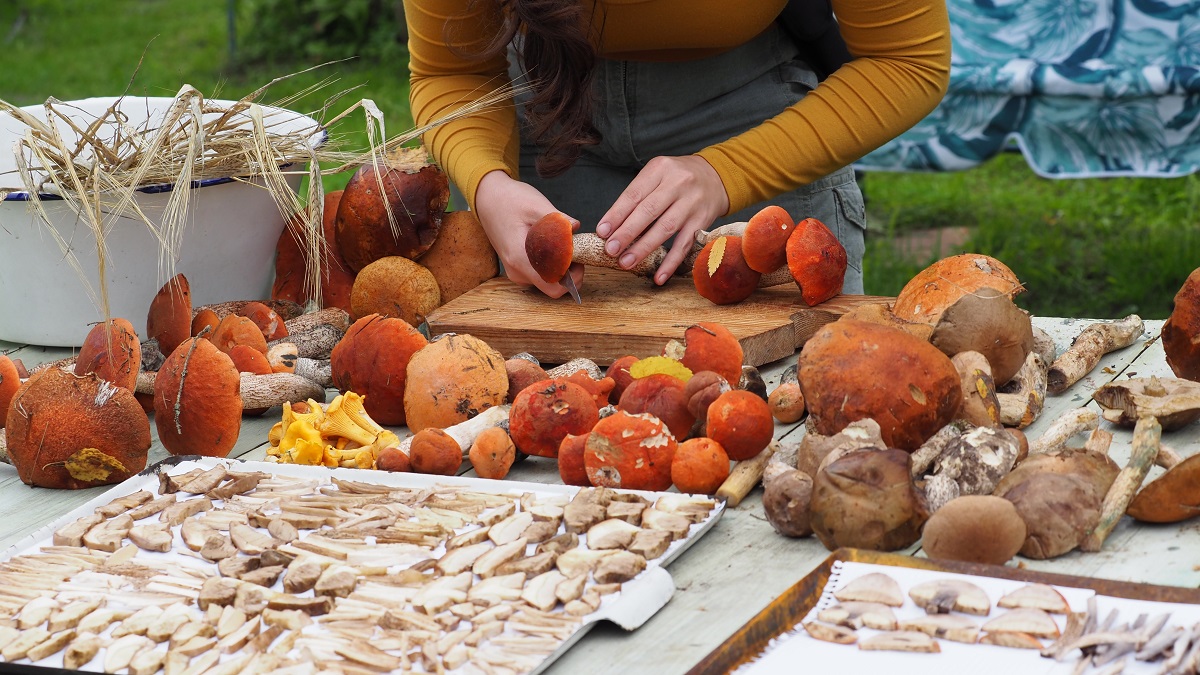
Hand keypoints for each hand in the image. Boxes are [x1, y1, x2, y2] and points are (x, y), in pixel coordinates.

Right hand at [474, 170, 584, 297]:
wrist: (488, 198)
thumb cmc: (509, 200)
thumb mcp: (536, 205)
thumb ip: (557, 220)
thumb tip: (576, 227)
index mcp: (520, 258)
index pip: (553, 287)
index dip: (572, 279)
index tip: (579, 259)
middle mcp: (516, 270)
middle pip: (552, 285)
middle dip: (569, 272)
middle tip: (575, 249)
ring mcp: (516, 270)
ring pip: (546, 279)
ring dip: (560, 266)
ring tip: (563, 243)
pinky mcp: (517, 266)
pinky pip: (539, 273)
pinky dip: (551, 263)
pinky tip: (553, 245)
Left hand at [596, 155, 728, 284]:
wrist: (716, 176)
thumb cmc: (677, 178)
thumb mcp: (657, 175)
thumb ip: (637, 196)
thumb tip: (612, 228)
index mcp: (660, 169)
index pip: (634, 194)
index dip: (616, 214)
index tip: (602, 232)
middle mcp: (678, 183)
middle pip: (649, 211)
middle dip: (627, 233)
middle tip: (610, 250)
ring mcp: (692, 203)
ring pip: (665, 228)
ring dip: (644, 248)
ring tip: (626, 262)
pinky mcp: (703, 221)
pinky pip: (685, 245)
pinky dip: (671, 262)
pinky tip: (658, 276)